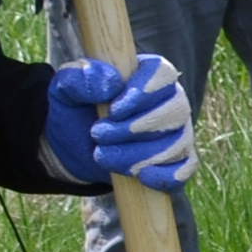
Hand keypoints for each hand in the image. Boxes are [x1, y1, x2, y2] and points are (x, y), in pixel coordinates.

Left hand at [47, 52, 194, 188]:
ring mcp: (178, 132)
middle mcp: (171, 100)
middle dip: (134, 129)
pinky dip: (166, 175)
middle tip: (98, 135)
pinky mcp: (177, 161)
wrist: (76, 147)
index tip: (114, 110)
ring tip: (103, 156)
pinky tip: (142, 177)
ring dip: (139, 155)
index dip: (143, 92)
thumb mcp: (66, 89)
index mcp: (149, 73)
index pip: (163, 74)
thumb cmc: (77, 109)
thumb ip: (79, 77)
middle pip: (175, 111)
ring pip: (177, 143)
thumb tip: (110, 83)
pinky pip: (185, 168)